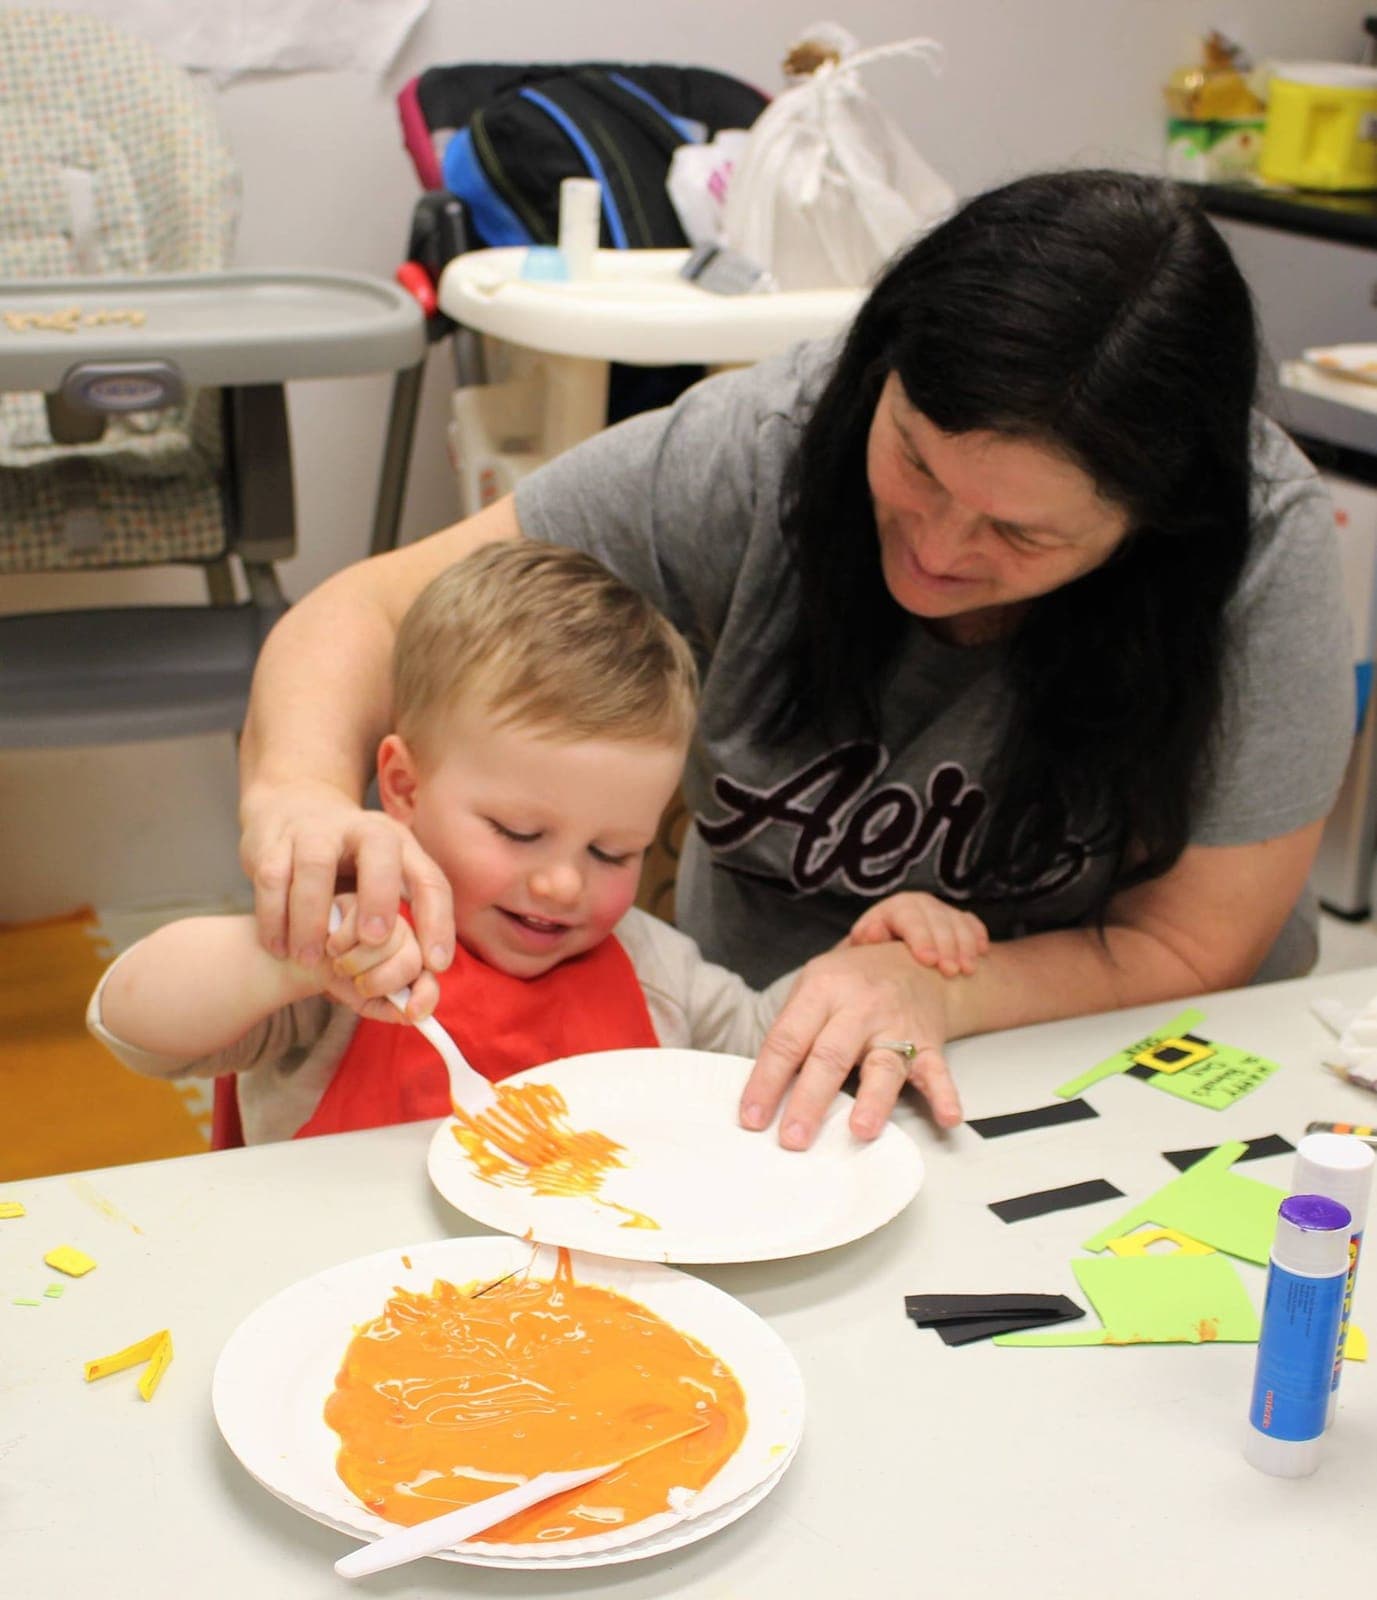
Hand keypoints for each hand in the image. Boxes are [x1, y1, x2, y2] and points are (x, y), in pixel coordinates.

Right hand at [240, 778, 454, 973]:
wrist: (292, 809)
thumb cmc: (346, 868)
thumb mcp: (380, 886)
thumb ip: (400, 937)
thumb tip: (418, 994)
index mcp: (399, 845)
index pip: (430, 878)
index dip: (438, 921)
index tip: (435, 965)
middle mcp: (363, 829)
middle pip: (380, 847)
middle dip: (379, 896)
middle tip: (371, 941)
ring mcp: (316, 830)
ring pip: (315, 864)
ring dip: (312, 917)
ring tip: (310, 960)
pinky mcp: (274, 840)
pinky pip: (272, 877)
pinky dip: (274, 917)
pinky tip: (278, 948)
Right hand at [311, 895, 439, 1023]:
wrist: (305, 956)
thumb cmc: (340, 978)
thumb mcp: (366, 1000)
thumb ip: (390, 1008)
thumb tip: (412, 1015)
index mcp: (414, 958)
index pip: (430, 978)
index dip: (425, 995)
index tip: (413, 1012)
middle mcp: (406, 933)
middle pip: (411, 960)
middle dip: (379, 982)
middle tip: (356, 982)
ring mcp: (385, 912)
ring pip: (384, 945)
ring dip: (353, 965)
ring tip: (338, 963)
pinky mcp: (357, 898)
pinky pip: (356, 926)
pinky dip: (338, 945)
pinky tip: (329, 944)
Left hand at [741, 942, 962, 1149]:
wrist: (914, 958)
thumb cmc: (853, 980)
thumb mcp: (813, 987)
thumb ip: (792, 1031)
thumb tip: (764, 1089)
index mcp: (823, 990)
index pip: (787, 1040)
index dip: (766, 1080)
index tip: (752, 1117)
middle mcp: (860, 1007)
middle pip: (830, 1056)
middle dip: (809, 1100)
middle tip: (793, 1138)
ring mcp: (896, 1026)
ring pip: (884, 1065)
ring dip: (873, 1100)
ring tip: (860, 1130)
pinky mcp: (928, 1042)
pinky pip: (937, 1070)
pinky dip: (945, 1095)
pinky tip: (947, 1117)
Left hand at [849, 891, 988, 976]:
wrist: (884, 955)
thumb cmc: (870, 958)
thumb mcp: (860, 951)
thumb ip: (862, 943)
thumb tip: (871, 933)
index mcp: (892, 910)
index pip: (908, 917)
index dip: (920, 938)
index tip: (928, 961)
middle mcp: (917, 905)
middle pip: (937, 919)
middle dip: (947, 945)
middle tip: (951, 971)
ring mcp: (939, 912)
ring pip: (957, 922)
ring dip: (965, 945)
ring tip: (967, 970)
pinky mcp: (956, 920)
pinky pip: (971, 923)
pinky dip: (978, 936)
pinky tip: (982, 952)